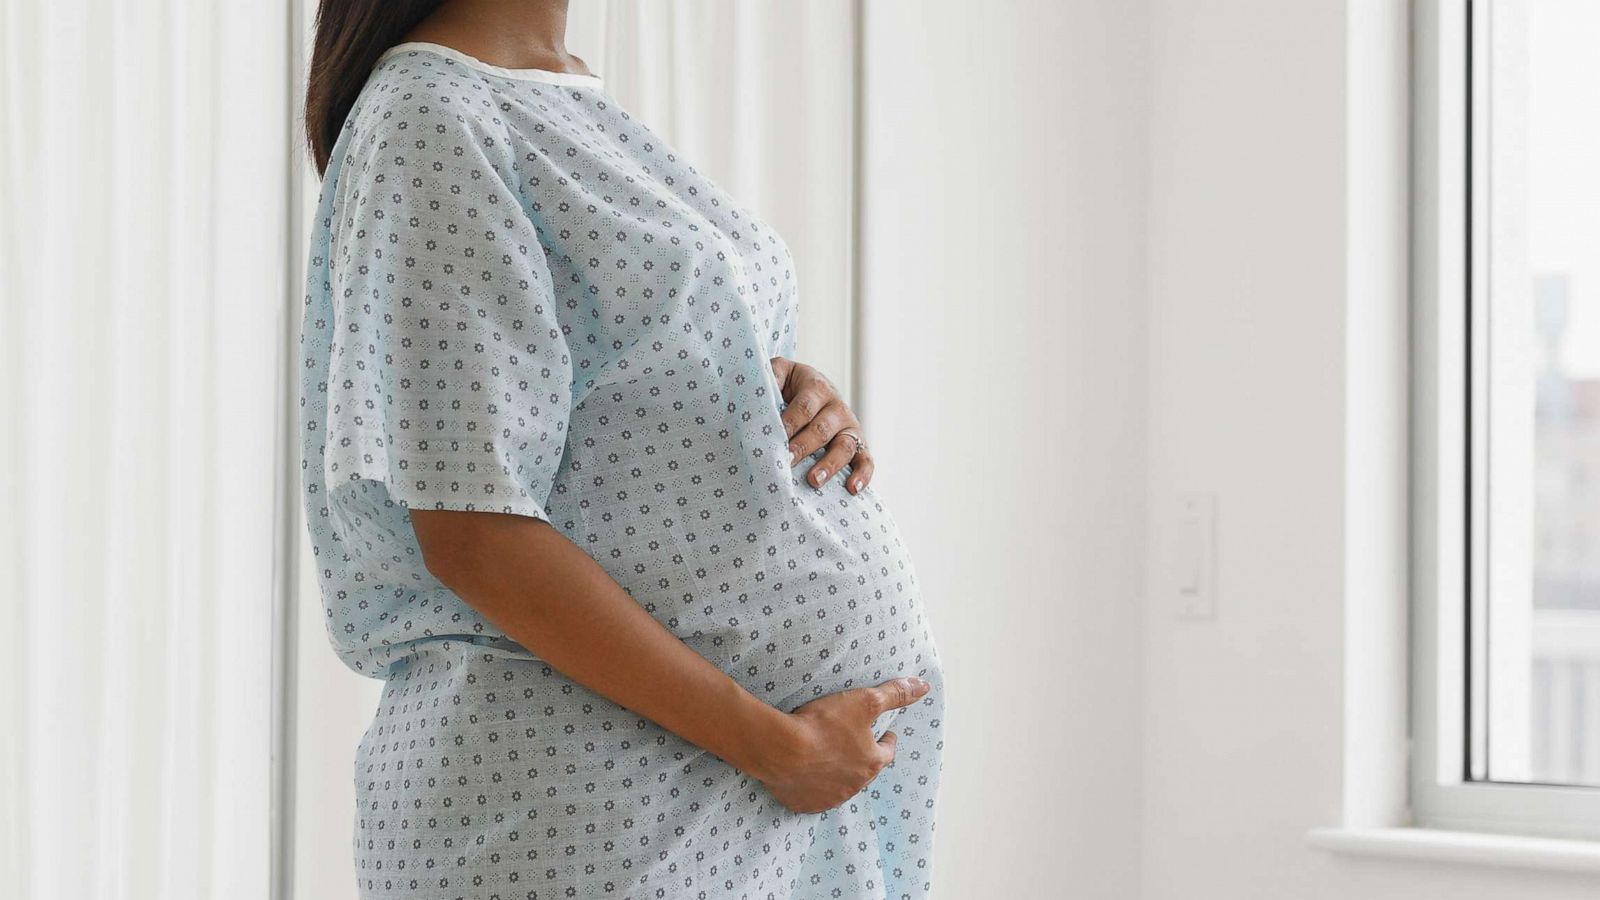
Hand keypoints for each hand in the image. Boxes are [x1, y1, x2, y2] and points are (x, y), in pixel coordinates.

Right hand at [751, 676, 931, 813]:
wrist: (781, 750)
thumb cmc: (824, 724)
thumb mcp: (865, 701)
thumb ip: (895, 693)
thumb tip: (923, 686)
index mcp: (872, 762)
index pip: (887, 752)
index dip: (885, 741)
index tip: (882, 733)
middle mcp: (855, 785)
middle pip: (864, 770)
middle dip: (861, 757)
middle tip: (851, 742)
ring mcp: (830, 798)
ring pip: (841, 785)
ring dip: (839, 773)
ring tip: (828, 756)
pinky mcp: (806, 805)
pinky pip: (815, 796)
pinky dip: (814, 786)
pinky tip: (806, 773)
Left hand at [771, 356, 874, 493]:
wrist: (814, 388)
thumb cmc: (790, 385)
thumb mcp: (780, 372)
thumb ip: (770, 376)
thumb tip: (758, 391)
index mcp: (816, 387)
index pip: (804, 407)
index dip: (790, 423)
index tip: (775, 438)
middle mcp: (836, 407)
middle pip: (822, 429)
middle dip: (803, 447)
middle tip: (787, 462)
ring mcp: (849, 427)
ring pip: (844, 446)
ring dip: (830, 464)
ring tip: (814, 481)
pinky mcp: (859, 444)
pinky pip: (865, 459)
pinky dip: (862, 474)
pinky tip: (852, 488)